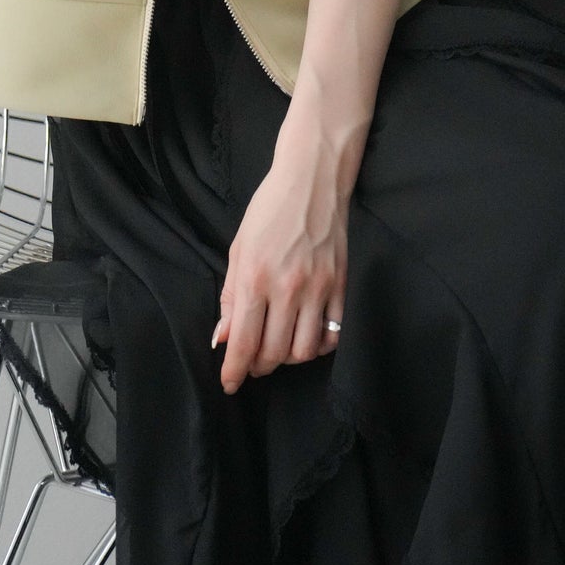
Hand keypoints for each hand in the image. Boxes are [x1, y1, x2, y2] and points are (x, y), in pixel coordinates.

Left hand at [211, 158, 347, 392]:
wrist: (312, 180)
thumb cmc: (269, 209)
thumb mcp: (239, 248)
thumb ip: (231, 296)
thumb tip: (222, 338)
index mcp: (256, 276)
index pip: (244, 340)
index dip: (234, 370)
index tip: (229, 384)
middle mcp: (288, 287)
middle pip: (274, 352)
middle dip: (259, 366)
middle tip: (252, 361)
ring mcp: (319, 288)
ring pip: (305, 351)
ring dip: (288, 359)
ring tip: (278, 348)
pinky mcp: (342, 286)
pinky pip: (334, 335)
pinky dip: (320, 346)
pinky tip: (307, 336)